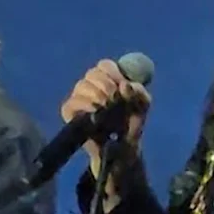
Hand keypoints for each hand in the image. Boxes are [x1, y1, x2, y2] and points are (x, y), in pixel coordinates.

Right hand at [59, 59, 151, 173]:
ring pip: (81, 85)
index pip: (105, 65)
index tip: (122, 84)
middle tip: (114, 98)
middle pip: (92, 73)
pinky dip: (84, 105)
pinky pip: (71, 103)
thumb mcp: (142, 105)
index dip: (113, 72)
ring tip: (106, 106)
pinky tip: (94, 112)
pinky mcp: (70, 113)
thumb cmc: (131, 122)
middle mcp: (92, 86)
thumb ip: (139, 92)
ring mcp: (80, 98)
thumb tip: (125, 85)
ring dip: (96, 94)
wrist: (123, 147)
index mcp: (109, 79)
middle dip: (105, 84)